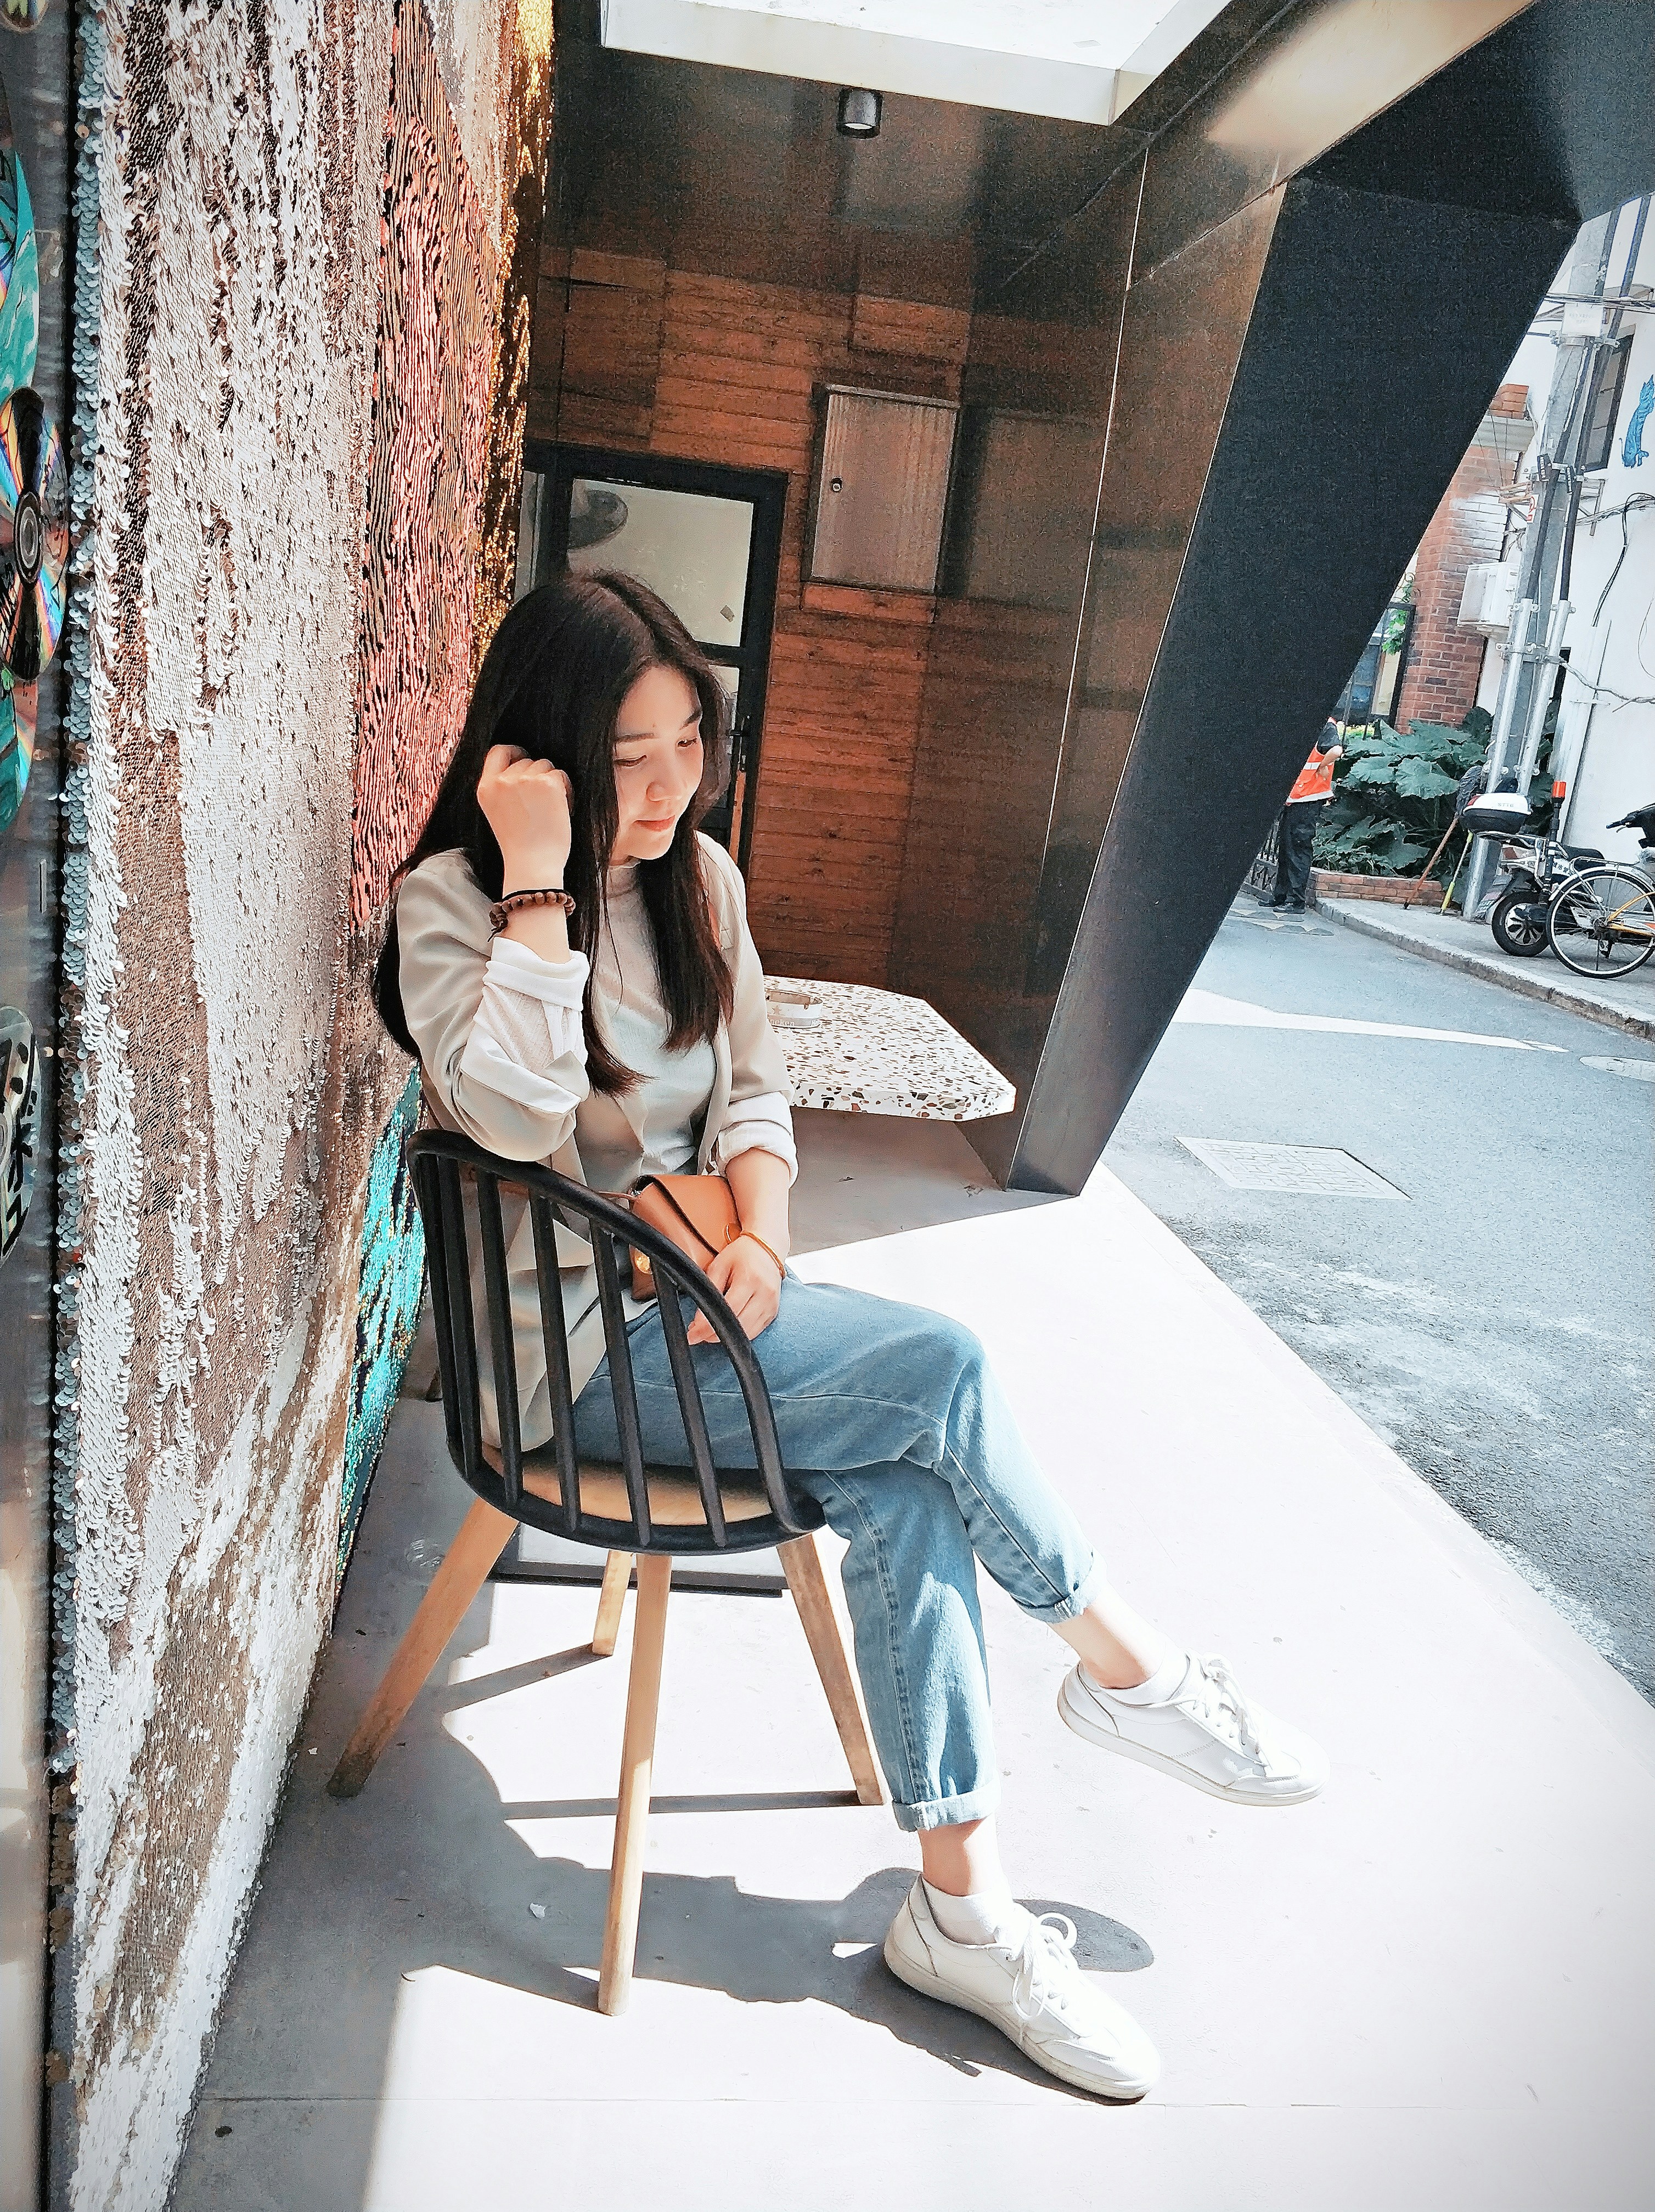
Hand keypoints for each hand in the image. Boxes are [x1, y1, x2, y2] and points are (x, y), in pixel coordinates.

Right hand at [477, 744, 572, 881]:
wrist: (532, 865)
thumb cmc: (521, 846)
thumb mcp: (499, 812)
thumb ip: (504, 789)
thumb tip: (522, 764)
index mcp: (485, 788)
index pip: (497, 752)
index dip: (514, 752)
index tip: (525, 760)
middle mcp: (501, 781)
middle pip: (525, 761)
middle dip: (536, 776)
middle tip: (542, 803)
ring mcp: (524, 780)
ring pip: (544, 765)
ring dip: (551, 782)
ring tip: (551, 808)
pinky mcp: (546, 783)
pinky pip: (560, 774)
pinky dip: (565, 789)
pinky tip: (562, 809)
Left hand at [686, 1236, 782, 1344]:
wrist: (766, 1249)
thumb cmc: (741, 1255)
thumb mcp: (719, 1265)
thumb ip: (709, 1290)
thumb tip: (699, 1319)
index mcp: (750, 1280)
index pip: (728, 1310)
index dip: (708, 1326)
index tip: (692, 1335)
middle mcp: (764, 1295)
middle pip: (738, 1326)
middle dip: (714, 1335)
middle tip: (697, 1334)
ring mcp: (771, 1305)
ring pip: (747, 1333)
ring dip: (727, 1337)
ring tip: (709, 1331)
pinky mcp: (773, 1313)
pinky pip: (755, 1331)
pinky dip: (739, 1334)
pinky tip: (727, 1328)